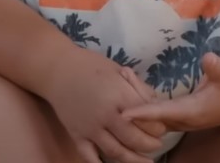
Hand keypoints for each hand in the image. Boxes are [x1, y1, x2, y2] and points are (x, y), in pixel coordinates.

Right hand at [40, 47, 167, 162]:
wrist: (57, 68)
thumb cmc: (90, 66)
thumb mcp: (119, 70)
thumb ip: (138, 89)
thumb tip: (154, 106)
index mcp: (119, 96)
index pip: (147, 120)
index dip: (158, 127)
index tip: (161, 128)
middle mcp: (106, 115)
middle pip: (135, 140)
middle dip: (150, 145)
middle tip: (156, 144)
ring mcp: (90, 128)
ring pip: (117, 153)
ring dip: (134, 159)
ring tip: (145, 161)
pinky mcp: (77, 135)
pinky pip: (90, 157)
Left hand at [119, 52, 219, 131]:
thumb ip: (218, 67)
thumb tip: (208, 58)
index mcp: (196, 111)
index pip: (164, 114)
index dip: (144, 114)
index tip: (124, 113)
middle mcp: (186, 119)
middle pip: (153, 116)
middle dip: (134, 99)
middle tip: (121, 75)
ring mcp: (182, 119)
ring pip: (153, 115)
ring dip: (137, 98)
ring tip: (122, 74)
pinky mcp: (180, 115)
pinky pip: (157, 112)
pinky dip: (144, 100)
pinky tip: (133, 83)